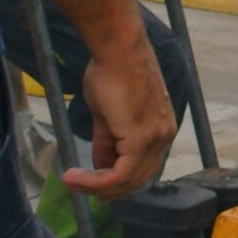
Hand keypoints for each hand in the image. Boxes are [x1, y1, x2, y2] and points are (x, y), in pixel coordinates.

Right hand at [62, 34, 175, 199]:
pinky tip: (75, 177)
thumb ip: (108, 140)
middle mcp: (164, 135)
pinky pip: (120, 174)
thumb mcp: (107, 113)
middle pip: (138, 178)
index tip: (93, 182)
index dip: (118, 179)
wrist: (116, 48)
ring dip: (97, 186)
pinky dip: (95, 181)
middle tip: (81, 188)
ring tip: (72, 183)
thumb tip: (100, 164)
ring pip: (128, 180)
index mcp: (161, 128)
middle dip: (108, 188)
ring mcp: (156, 138)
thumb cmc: (111, 70)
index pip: (142, 166)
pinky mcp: (142, 139)